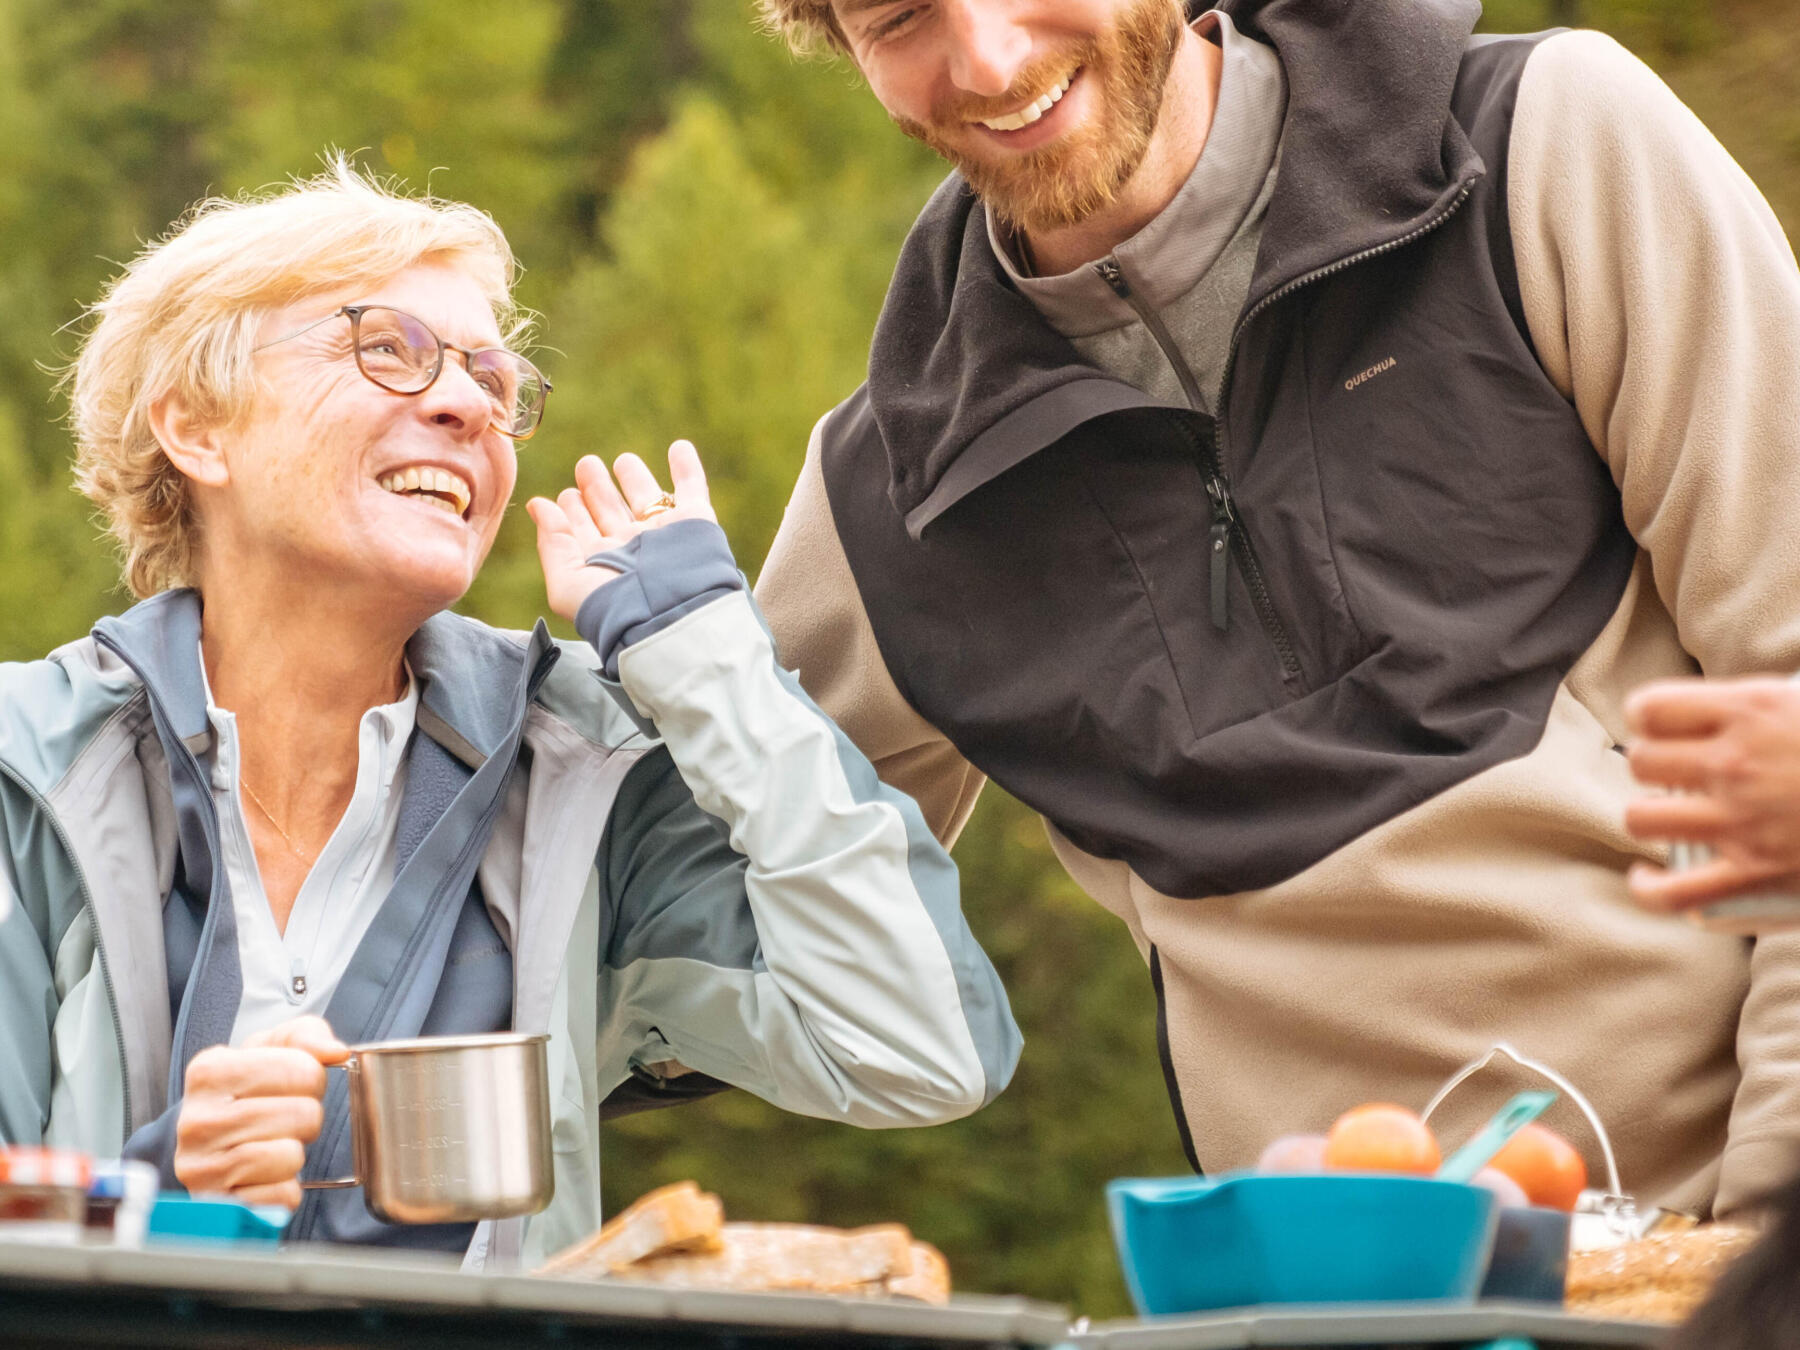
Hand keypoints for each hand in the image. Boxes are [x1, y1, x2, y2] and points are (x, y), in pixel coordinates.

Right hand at [172, 1015, 348, 1208]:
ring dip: (295, 1152)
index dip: (311, 1079)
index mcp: (210, 1071)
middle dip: (305, 1117)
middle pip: (303, 1114)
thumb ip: (308, 1035)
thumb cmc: (247, 1090)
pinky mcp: (216, 1206)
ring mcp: (200, 1167)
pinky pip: (282, 1196)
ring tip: (272, 1144)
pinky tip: (265, 1176)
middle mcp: (197, 1119)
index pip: (302, 1070)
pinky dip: (286, 1188)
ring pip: (291, 1156)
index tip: (291, 1086)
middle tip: (283, 1120)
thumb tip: (336, 1052)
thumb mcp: (272, 1049)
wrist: (208, 1141)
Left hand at [527, 441, 715, 623]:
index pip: (584, 530)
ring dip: (635, 477)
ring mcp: (664, 533)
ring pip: (647, 498)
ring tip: (623, 460)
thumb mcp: (568, 581)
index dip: (573, 510)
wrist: (670, 615)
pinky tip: (680, 447)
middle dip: (597, 487)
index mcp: (603, 562)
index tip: (566, 495)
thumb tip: (538, 505)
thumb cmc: (615, 606)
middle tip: (587, 464)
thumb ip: (553, 542)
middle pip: (612, 510)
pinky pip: (691, 488)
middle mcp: (632, 547)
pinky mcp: (695, 521)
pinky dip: (687, 467)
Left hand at [1623, 677, 1799, 911]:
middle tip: (1675, 773)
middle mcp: (1736, 763)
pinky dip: (1650, 889)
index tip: (1661, 725)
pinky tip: (1648, 878)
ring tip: (1668, 817)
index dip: (1649, 716)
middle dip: (1652, 766)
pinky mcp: (1756, 875)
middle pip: (1641, 762)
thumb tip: (1758, 696)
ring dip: (1649, 819)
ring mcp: (1742, 821)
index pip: (1651, 707)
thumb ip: (1780, 695)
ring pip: (1642, 819)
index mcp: (1753, 709)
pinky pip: (1674, 892)